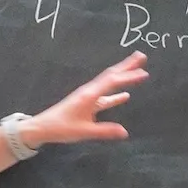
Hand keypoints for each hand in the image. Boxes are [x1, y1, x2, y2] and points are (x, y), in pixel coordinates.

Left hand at [23, 53, 148, 144]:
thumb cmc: (62, 128)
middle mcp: (90, 91)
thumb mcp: (84, 131)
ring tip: (136, 69)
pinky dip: (115, 94)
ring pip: (109, 83)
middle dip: (126, 66)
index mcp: (90, 95)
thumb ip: (105, 131)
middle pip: (111, 75)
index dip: (128, 76)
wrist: (43, 127)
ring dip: (122, 76)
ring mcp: (89, 96)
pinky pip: (105, 96)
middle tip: (141, 56)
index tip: (144, 72)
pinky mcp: (87, 103)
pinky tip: (125, 95)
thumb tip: (125, 132)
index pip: (112, 82)